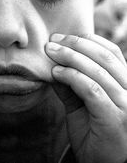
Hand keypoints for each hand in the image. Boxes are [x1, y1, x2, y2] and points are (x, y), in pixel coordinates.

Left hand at [45, 33, 126, 162]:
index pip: (111, 52)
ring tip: (50, 53)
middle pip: (103, 57)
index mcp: (126, 83)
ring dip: (70, 57)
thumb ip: (70, 83)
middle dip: (75, 45)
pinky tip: (56, 73)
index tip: (62, 37)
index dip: (87, 40)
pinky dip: (72, 77)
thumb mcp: (80, 103)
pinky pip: (91, 90)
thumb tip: (52, 61)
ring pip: (96, 71)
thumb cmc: (94, 132)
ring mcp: (125, 105)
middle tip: (52, 42)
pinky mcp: (114, 117)